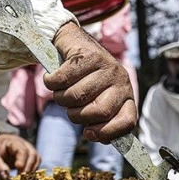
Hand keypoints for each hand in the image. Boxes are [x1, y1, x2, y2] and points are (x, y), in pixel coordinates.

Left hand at [0, 134, 39, 179]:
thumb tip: (6, 178)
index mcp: (12, 141)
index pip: (22, 150)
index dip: (22, 161)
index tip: (18, 169)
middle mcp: (22, 144)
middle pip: (33, 154)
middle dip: (29, 167)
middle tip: (21, 179)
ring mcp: (25, 150)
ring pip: (36, 159)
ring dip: (32, 170)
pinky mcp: (25, 158)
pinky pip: (34, 163)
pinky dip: (32, 171)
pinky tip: (25, 179)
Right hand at [46, 22, 137, 142]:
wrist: (73, 42)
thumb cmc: (84, 78)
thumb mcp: (96, 99)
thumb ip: (99, 120)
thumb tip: (96, 136)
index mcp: (126, 95)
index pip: (127, 121)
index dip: (107, 132)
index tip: (88, 132)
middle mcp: (120, 80)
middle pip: (99, 111)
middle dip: (76, 115)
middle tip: (69, 107)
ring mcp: (106, 66)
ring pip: (76, 96)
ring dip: (60, 97)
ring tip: (61, 89)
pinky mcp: (88, 55)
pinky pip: (62, 80)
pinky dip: (51, 82)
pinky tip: (53, 77)